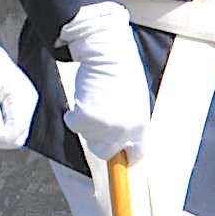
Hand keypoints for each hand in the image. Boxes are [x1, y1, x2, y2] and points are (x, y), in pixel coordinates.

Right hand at [59, 2, 149, 161]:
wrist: (108, 55)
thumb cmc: (122, 73)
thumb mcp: (136, 104)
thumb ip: (130, 124)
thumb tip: (122, 141)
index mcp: (140, 127)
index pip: (136, 154)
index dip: (124, 156)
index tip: (117, 160)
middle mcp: (124, 131)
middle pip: (105, 152)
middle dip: (98, 139)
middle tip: (97, 120)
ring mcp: (105, 126)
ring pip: (87, 137)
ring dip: (86, 123)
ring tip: (94, 101)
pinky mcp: (86, 118)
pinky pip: (73, 124)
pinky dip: (73, 114)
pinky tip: (84, 97)